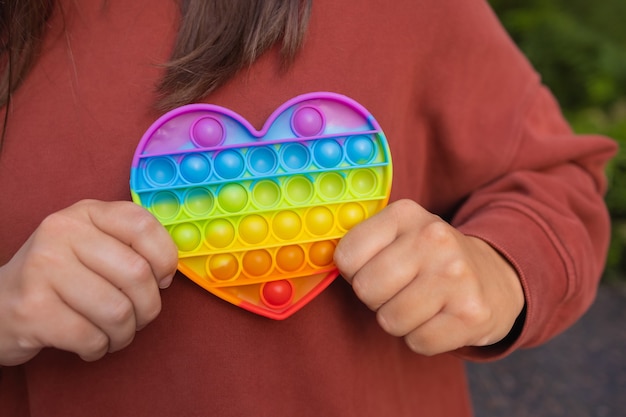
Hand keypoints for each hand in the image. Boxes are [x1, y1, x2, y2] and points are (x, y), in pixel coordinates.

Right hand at [0, 200, 177, 365]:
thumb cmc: (60, 277)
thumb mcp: (92, 244)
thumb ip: (130, 245)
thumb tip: (168, 273)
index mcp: (86, 212)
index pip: (142, 225)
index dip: (165, 258)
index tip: (161, 279)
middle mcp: (62, 232)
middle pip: (137, 274)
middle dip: (148, 308)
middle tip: (138, 318)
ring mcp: (42, 268)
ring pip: (118, 311)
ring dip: (124, 334)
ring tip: (114, 334)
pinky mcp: (31, 309)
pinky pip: (91, 337)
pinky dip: (99, 349)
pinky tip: (91, 344)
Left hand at [334, 199, 524, 355]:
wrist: (496, 276)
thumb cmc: (431, 259)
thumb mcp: (399, 233)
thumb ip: (362, 242)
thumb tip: (322, 261)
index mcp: (406, 213)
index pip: (346, 255)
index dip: (355, 272)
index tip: (375, 268)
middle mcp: (434, 238)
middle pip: (367, 290)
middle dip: (376, 298)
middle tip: (399, 290)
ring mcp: (457, 275)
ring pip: (390, 320)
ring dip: (399, 320)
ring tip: (421, 303)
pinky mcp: (472, 313)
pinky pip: (419, 343)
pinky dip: (423, 338)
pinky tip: (439, 318)